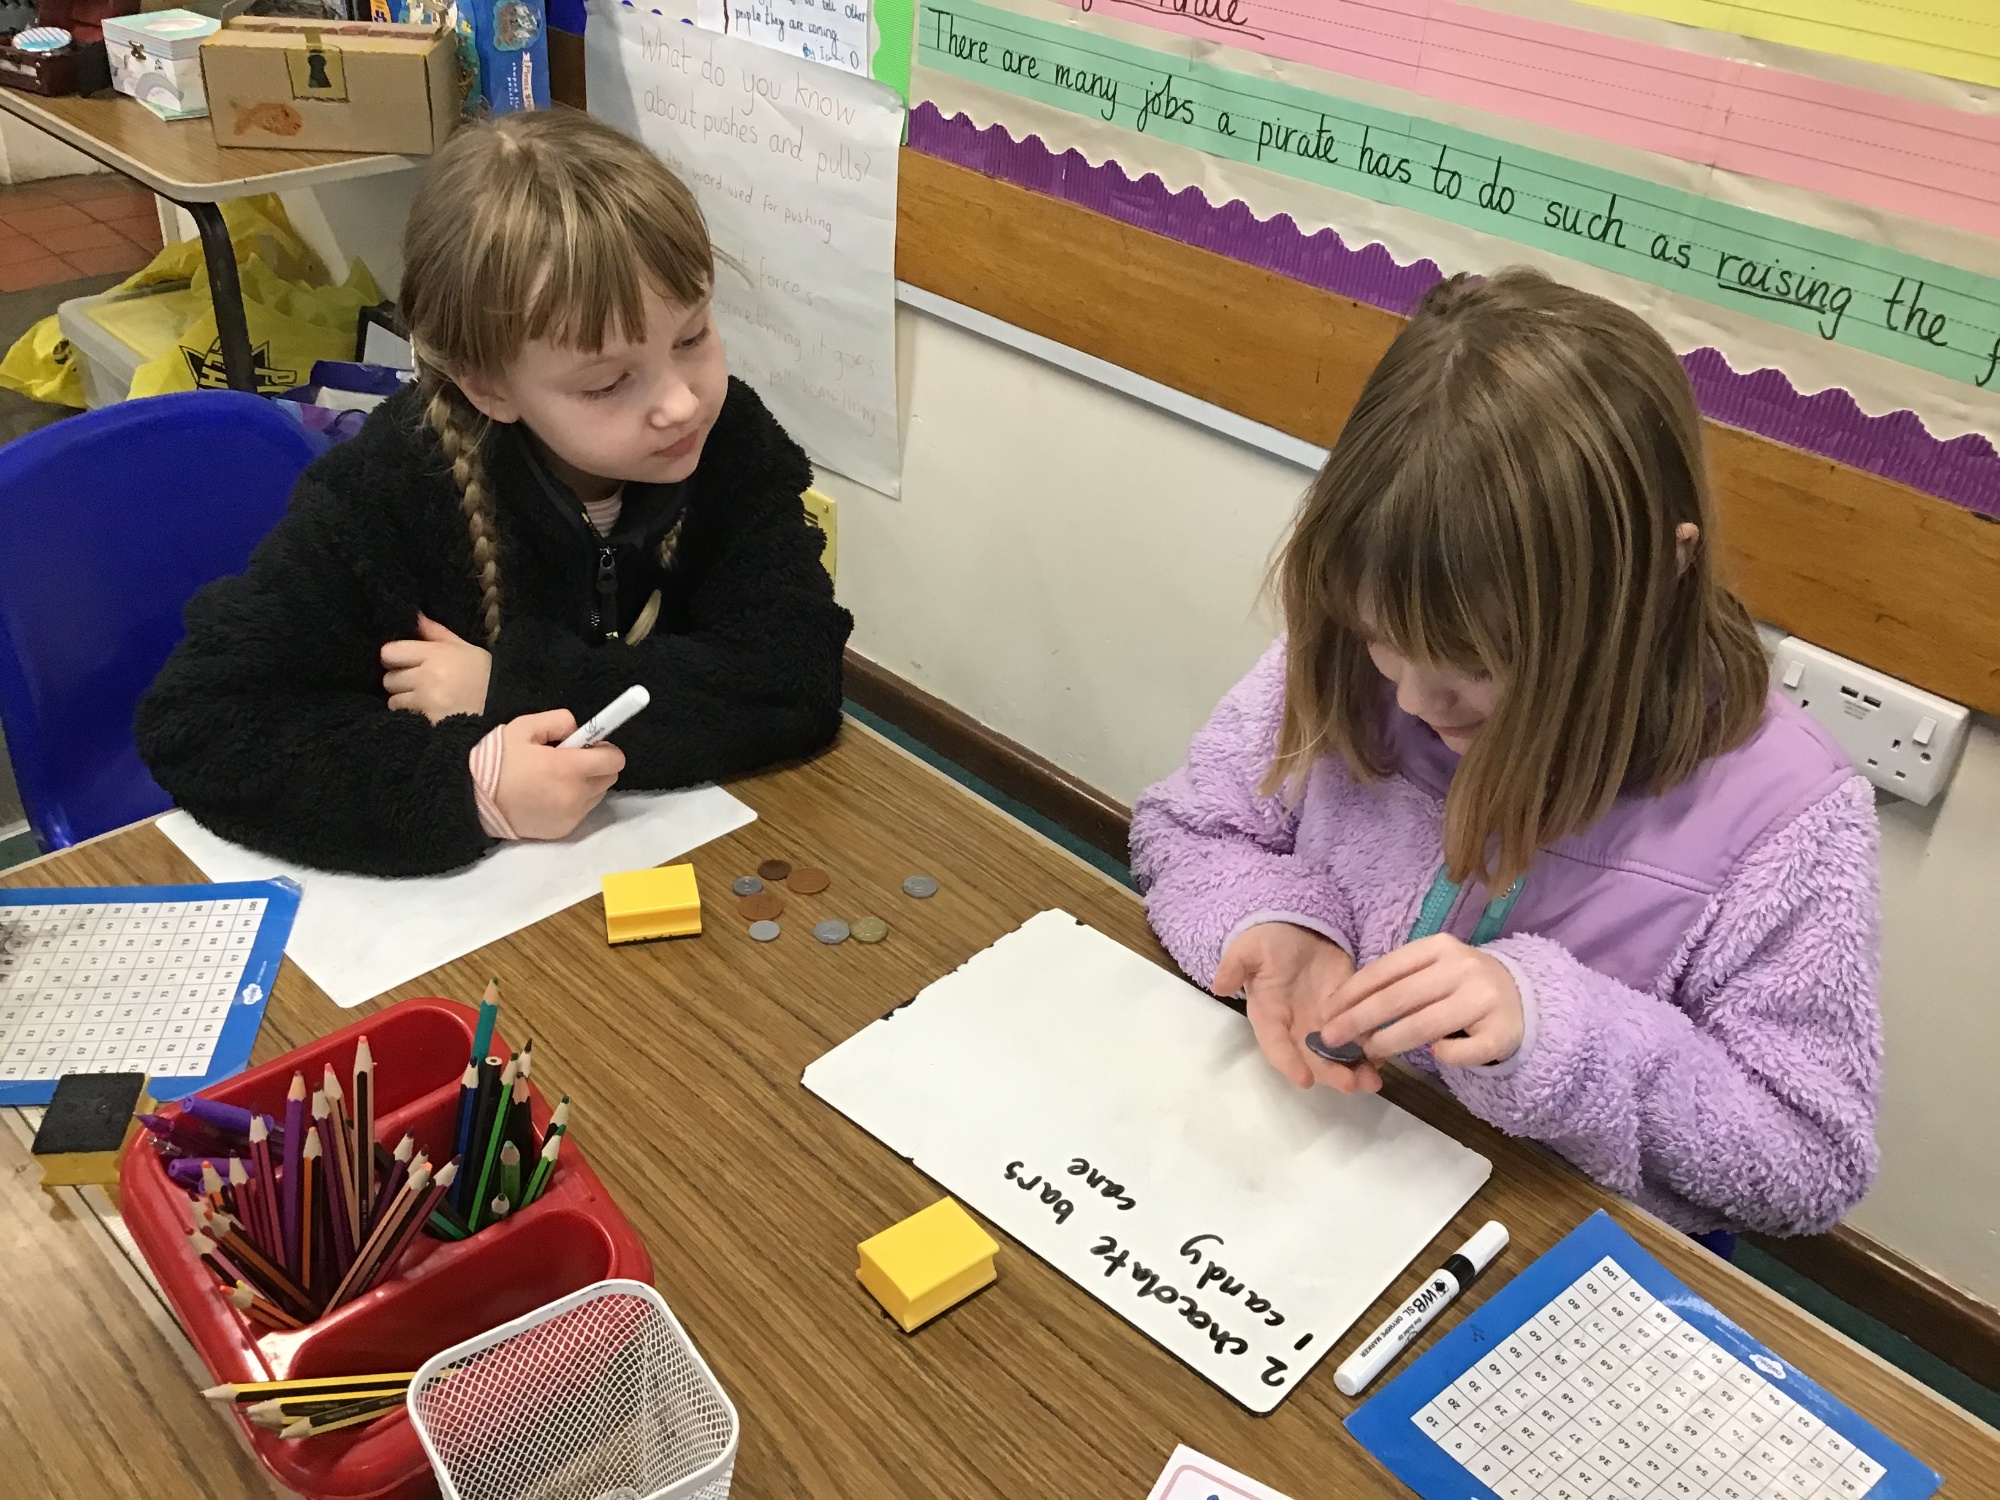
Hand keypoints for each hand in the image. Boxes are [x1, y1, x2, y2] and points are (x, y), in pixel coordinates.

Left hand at [381, 614, 490, 722]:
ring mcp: (426, 701)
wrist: (504, 710)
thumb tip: (416, 617)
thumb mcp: (466, 650)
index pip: (390, 653)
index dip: (395, 657)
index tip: (405, 661)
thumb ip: (437, 633)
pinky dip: (412, 715)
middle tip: (419, 683)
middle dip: (400, 681)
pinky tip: (429, 712)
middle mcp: (428, 676)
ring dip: (405, 700)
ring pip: (394, 700)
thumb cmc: (484, 677)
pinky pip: (405, 716)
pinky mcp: (427, 721)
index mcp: (437, 654)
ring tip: (426, 700)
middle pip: (389, 678)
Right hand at [491, 710, 625, 839]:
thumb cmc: (499, 761)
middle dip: (596, 766)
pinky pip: (582, 811)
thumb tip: (579, 730)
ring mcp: (571, 816)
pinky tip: (549, 795)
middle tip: (570, 760)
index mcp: (569, 768)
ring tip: (556, 779)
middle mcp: (575, 795)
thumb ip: (559, 721)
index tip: (589, 745)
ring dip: (587, 784)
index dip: (606, 749)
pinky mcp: (564, 830)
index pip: (614, 760)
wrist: (474, 801)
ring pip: (598, 795)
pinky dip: (574, 802)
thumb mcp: (524, 727)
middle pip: (609, 778)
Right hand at [1214, 923, 1359, 1090]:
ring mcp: (1323, 1023)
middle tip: (1352, 1084)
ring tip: (1373, 1079)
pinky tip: (1385, 1057)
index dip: (1289, 1063)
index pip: (1276, 1046)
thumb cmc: (1269, 941)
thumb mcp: (1249, 948)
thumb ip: (1235, 966)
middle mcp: (1295, 1028)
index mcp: (1269, 1016)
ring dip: (1355, 1068)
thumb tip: (1219, 985)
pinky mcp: (1347, 1012)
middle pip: (1312, 1059)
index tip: (1305, 1081)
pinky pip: (1358, 1036)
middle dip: (1331, 1073)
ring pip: (1338, 1054)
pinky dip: (1370, 1049)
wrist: (1297, 926)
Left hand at [1311, 934, 1523, 1071]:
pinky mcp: (1500, 1032)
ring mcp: (1484, 1000)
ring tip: (1366, 1051)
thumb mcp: (1431, 969)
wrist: (1522, 996)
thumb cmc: (1461, 983)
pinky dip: (1444, 1054)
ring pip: (1425, 1025)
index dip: (1352, 992)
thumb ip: (1397, 982)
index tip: (1326, 1011)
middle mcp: (1462, 968)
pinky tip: (1432, 1056)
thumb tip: (1344, 1009)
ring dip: (1389, 1041)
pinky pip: (1462, 1050)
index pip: (1386, 969)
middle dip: (1358, 1019)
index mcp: (1439, 947)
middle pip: (1399, 998)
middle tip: (1331, 1038)